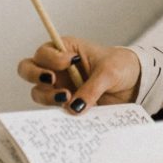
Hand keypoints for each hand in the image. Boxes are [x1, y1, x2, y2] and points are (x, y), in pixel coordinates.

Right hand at [16, 36, 140, 113]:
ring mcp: (60, 86)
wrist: (135, 83)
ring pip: (38, 92)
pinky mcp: (67, 103)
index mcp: (66, 50)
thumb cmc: (121, 66)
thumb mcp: (110, 72)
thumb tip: (74, 107)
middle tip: (52, 80)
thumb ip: (92, 88)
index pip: (44, 52)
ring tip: (67, 98)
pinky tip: (71, 112)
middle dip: (35, 74)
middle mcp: (57, 68)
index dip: (51, 57)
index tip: (70, 61)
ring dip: (48, 96)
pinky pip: (54, 110)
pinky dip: (58, 112)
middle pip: (27, 69)